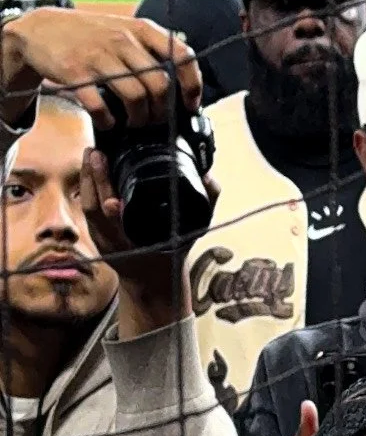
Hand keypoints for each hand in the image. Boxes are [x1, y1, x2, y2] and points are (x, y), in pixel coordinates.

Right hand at [0, 11, 201, 129]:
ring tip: (134, 124)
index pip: (182, 55)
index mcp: (141, 29)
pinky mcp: (76, 72)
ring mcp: (99, 56)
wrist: (41, 29)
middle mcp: (123, 39)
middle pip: (160, 85)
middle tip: (155, 122)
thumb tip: (179, 86)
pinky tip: (108, 122)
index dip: (192, 85)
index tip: (190, 105)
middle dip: (162, 112)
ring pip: (136, 97)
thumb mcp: (124, 30)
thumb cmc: (90, 36)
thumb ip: (150, 51)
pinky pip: (101, 106)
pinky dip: (108, 121)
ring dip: (139, 119)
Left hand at [79, 145, 219, 335]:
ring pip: (89, 209)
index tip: (112, 201)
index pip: (129, 229)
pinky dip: (86, 186)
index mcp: (143, 246)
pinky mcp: (96, 233)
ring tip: (90, 154)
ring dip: (87, 179)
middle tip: (97, 156)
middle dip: (96, 183)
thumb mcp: (195, 229)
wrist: (153, 281)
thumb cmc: (173, 252)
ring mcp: (104, 239)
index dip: (115, 217)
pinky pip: (87, 208)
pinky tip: (87, 167)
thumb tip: (209, 176)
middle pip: (99, 213)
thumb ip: (205, 202)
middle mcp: (119, 244)